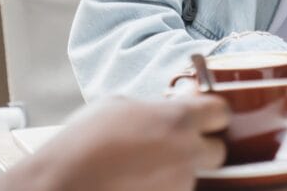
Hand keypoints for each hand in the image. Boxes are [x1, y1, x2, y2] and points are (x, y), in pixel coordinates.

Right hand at [0, 95, 228, 190]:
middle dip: (202, 147)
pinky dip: (163, 185)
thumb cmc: (84, 141)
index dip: (211, 113)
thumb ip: (155, 106)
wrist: (64, 184)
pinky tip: (138, 178)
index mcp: (178, 120)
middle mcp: (187, 154)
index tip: (202, 113)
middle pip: (218, 150)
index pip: (221, 111)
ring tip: (144, 164)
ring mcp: (179, 184)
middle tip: (176, 143)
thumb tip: (173, 105)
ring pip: (193, 175)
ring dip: (178, 168)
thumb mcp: (119, 104)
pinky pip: (175, 190)